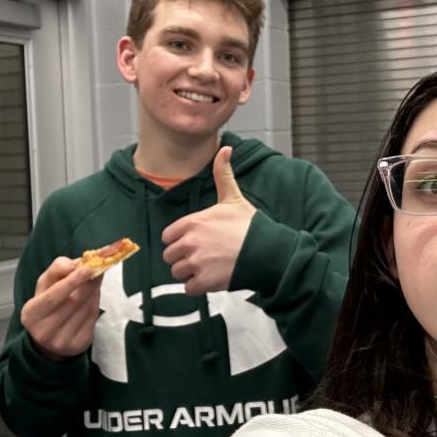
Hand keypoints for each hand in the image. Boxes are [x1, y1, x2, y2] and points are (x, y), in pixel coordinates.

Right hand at [20, 257, 101, 359]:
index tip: (88, 268)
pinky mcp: (77, 345)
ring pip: (85, 310)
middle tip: (98, 270)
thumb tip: (74, 264)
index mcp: (31, 314)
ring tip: (95, 282)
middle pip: (72, 302)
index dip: (72, 281)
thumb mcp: (45, 284)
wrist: (50, 335)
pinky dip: (96, 304)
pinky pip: (92, 319)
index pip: (53, 296)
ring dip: (94, 292)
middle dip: (87, 284)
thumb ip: (57, 269)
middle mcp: (44, 331)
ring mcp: (61, 341)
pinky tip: (93, 296)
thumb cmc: (48, 304)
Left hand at [162, 146, 255, 295]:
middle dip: (183, 258)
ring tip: (208, 268)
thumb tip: (225, 147)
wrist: (268, 251)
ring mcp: (196, 263)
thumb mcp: (234, 198)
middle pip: (170, 257)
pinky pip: (189, 288)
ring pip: (178, 273)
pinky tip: (211, 279)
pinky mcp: (204, 282)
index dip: (179, 240)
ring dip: (189, 273)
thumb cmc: (251, 225)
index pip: (167, 237)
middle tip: (202, 257)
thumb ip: (222, 174)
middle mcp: (190, 242)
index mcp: (192, 222)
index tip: (194, 242)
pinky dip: (198, 287)